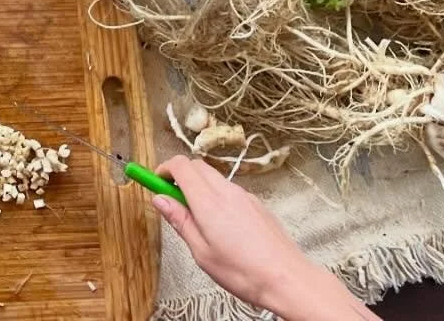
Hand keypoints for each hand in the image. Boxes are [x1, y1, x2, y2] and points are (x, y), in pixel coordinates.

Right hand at [150, 158, 373, 319]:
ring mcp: (244, 195)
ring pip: (214, 177)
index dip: (164, 169)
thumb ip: (180, 221)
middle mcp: (226, 191)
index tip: (155, 182)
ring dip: (199, 187)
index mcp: (208, 201)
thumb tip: (159, 199)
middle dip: (180, 176)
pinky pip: (230, 190)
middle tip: (173, 201)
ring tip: (199, 220)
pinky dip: (217, 196)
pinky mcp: (257, 204)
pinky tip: (223, 226)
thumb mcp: (202, 252)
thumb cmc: (243, 271)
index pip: (180, 165)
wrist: (287, 278)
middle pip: (197, 166)